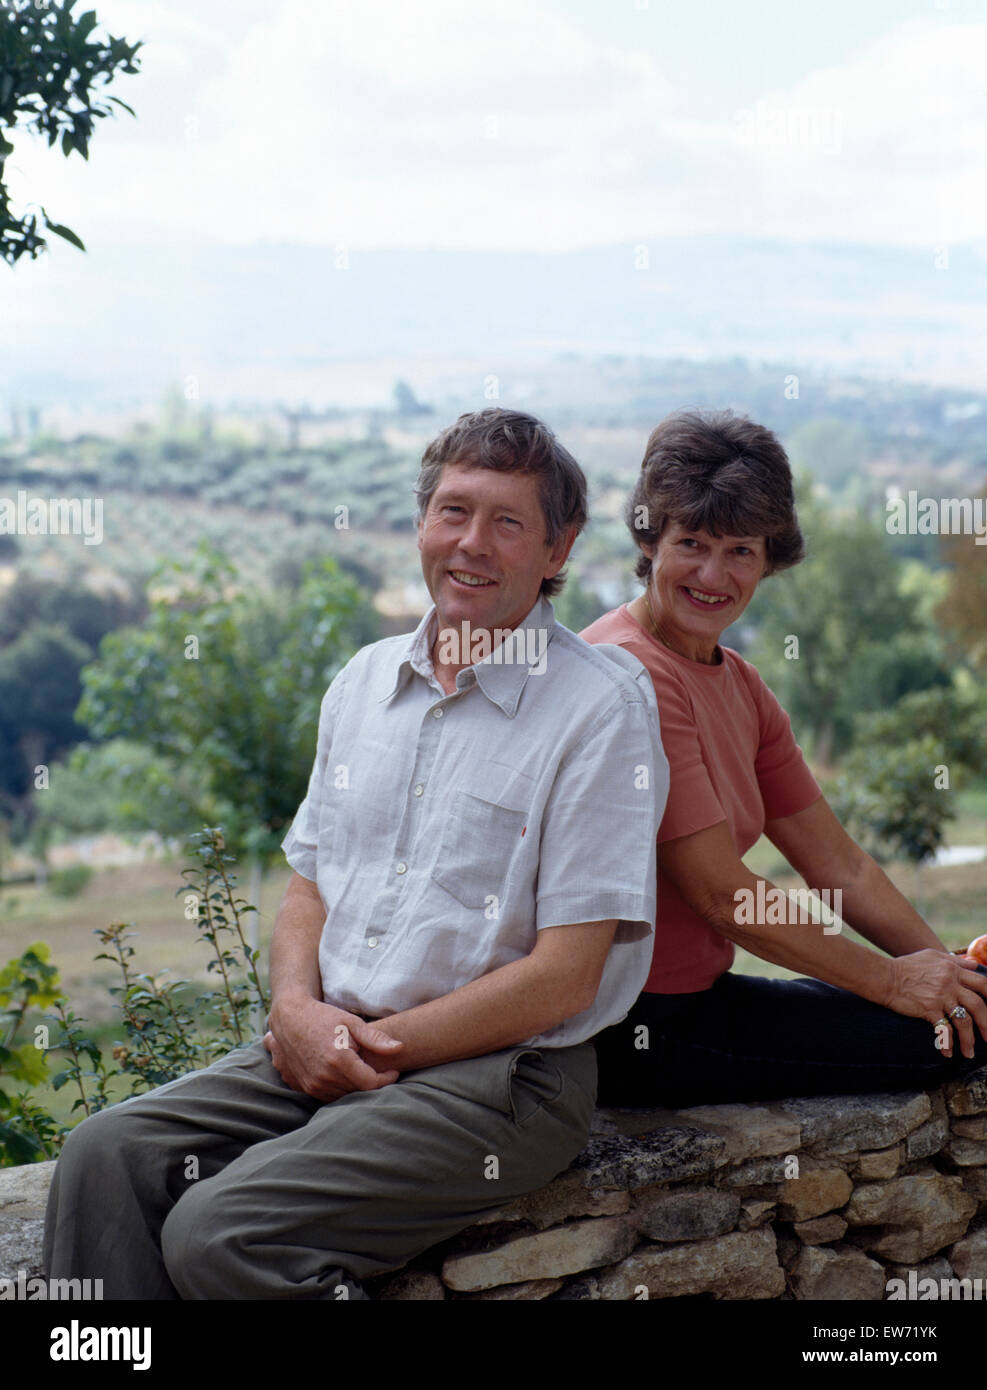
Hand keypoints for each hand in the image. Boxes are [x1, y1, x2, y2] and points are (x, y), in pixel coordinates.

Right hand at [265, 994, 402, 1100]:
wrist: (289, 1019)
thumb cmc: (323, 1017)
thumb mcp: (351, 1022)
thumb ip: (376, 1039)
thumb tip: (400, 1048)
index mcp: (339, 1059)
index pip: (371, 1083)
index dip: (386, 1079)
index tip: (393, 1071)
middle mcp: (324, 1076)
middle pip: (358, 1091)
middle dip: (371, 1082)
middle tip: (378, 1068)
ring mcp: (312, 1084)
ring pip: (344, 1096)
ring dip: (355, 1086)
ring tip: (360, 1069)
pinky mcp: (304, 1087)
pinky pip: (329, 1096)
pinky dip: (340, 1088)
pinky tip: (343, 1073)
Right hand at [885, 950, 986, 1058]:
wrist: (884, 977)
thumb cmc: (906, 966)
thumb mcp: (932, 956)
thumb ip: (955, 961)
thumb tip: (975, 965)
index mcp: (952, 970)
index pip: (981, 983)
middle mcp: (949, 983)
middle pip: (978, 1005)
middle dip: (986, 1024)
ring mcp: (940, 997)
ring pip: (964, 1022)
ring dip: (969, 1040)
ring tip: (969, 1053)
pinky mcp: (928, 1009)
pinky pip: (944, 1029)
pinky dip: (948, 1043)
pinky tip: (947, 1053)